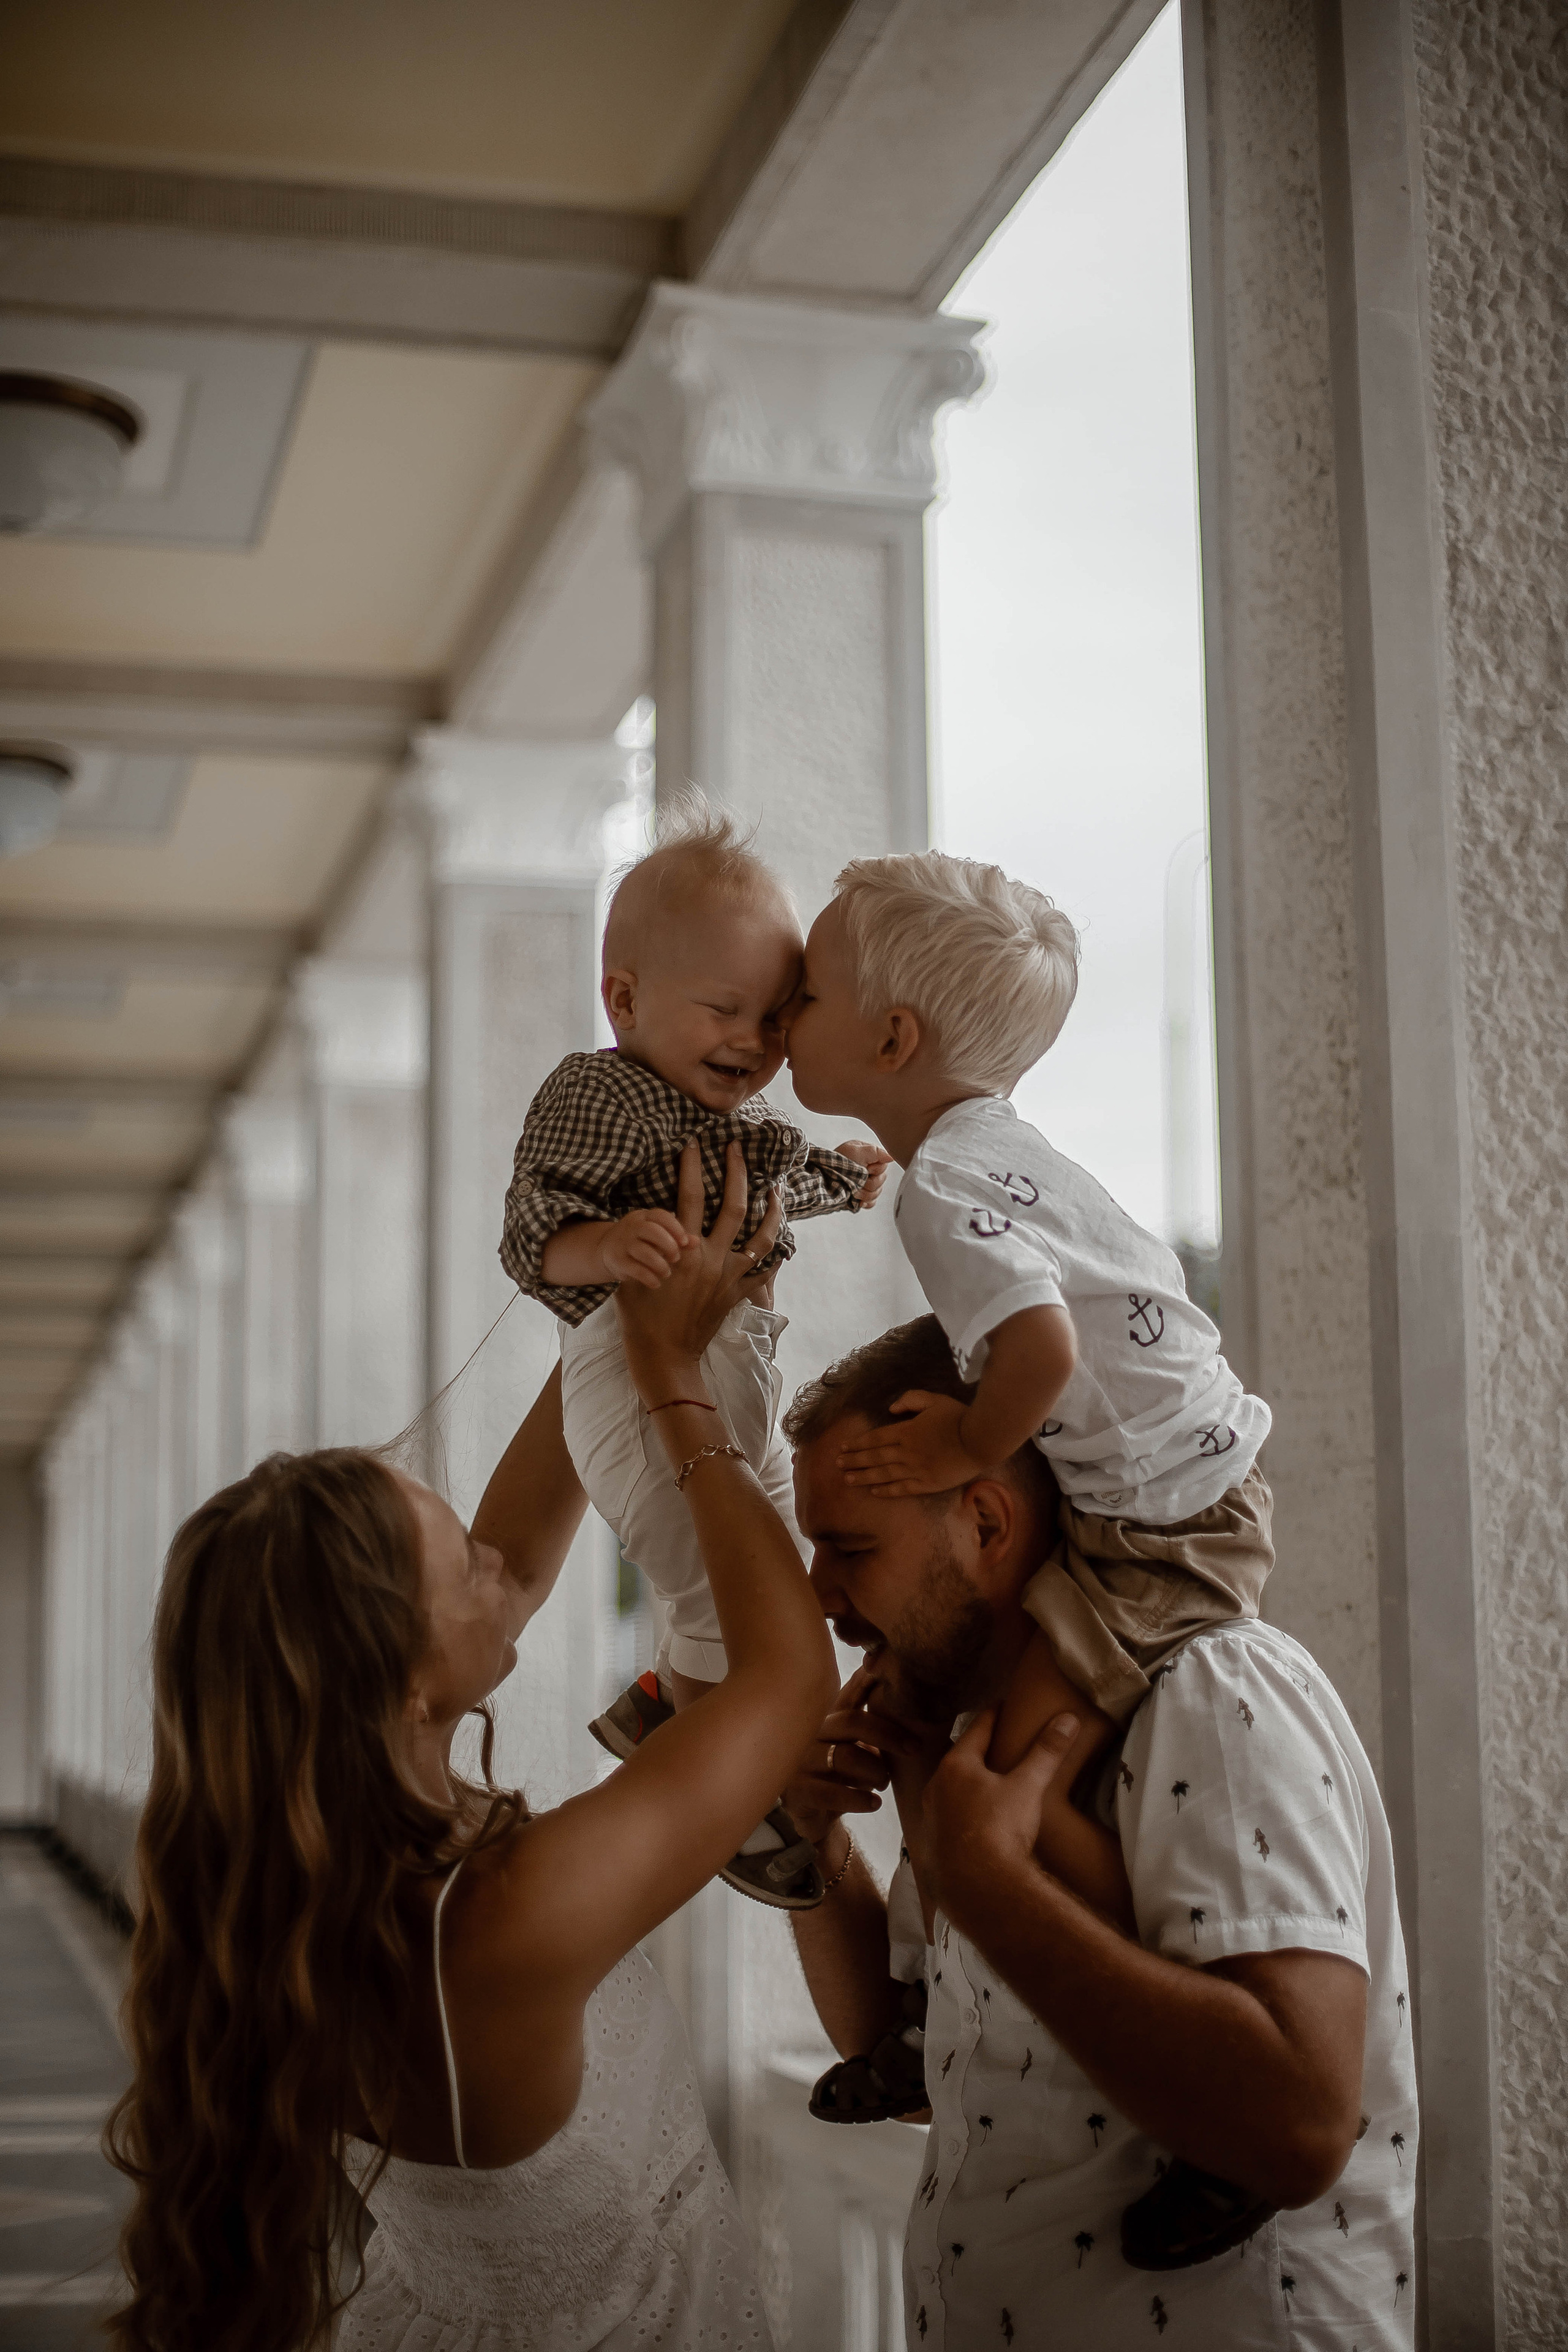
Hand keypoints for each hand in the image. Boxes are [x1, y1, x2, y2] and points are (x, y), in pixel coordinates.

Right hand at [602, 1207, 695, 1289]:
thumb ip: (677, 1238)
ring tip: (666, 1273)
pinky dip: (649, 1278)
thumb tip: (696, 1241)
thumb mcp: (658, 1236)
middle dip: (669, 1246)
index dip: (675, 1228)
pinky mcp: (617, 1260)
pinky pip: (635, 1269)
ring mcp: (622, 1243)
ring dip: (660, 1265)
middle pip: (652, 1231)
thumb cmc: (641, 1241)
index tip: (684, 1242)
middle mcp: (632, 1227)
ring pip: (644, 1251)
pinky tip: (656, 1283)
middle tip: (675, 1258)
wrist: (606, 1249)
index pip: (661, 1216)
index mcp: (644, 1217)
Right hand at [615, 1142, 781, 1399]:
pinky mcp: (736, 1295)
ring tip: (776, 1189)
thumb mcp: (632, 1272)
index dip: (692, 1166)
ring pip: (761, 1237)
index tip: (695, 1143)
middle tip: (738, 1149)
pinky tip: (782, 1245)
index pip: (690, 1196)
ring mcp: (729, 1277)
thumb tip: (653, 1221)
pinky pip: (764, 1273)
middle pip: (733, 1206)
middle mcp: (712, 1258)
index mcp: (685, 1249)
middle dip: (738, 1173)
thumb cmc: (640, 1316)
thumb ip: (647, 1245)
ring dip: (771, 1211)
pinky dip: (775, 1258)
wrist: (663, 1356)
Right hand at [784, 1665, 950, 1849]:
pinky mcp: (798, 1790)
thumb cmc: (846, 1777)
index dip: (866, 1680)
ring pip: (846, 1757)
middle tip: (915, 1748)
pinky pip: (831, 1793)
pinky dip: (859, 1798)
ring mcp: (803, 1761)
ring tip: (886, 1782)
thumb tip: (920, 1710)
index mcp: (832, 1720)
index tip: (889, 1670)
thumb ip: (878, 1731)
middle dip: (888, 1733)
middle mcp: (815, 1734)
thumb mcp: (862, 1750)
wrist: (817, 1817)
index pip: (850, 1694)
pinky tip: (876, 1803)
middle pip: (851, 1721)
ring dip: (875, 1771)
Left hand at [836, 1138, 892, 1208]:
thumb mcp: (856, 1151)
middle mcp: (868, 1169)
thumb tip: (891, 1157)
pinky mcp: (860, 1196)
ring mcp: (864, 1183)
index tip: (865, 1168)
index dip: (875, 1170)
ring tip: (853, 1191)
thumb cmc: (837, 1161)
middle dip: (869, 1183)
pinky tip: (858, 1201)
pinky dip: (865, 1203)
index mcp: (869, 1157)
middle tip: (857, 1181)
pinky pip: (871, 1202)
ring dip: (865, 1194)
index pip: (884, 1166)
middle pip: (881, 1181)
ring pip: (877, 1193)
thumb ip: (876, 1152)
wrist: (822, 1177)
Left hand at [836, 1390, 987, 1494]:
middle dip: (854, 1461)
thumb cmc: (957, 1417)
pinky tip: (874, 1492)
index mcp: (906, 1431)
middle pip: (874, 1458)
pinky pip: (902, 1489)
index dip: (857, 1444)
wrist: (980, 1440)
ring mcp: (916, 1470)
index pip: (874, 1439)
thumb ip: (910, 1400)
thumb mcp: (933, 1399)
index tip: (842, 1448)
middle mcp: (906, 1452)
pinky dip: (886, 1491)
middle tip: (837, 1465)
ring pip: (883, 1475)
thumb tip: (891, 1410)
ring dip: (864, 1477)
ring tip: (848, 1480)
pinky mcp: (927, 1484)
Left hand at [924, 1705, 1082, 1930]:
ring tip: (986, 1783)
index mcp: (956, 1766)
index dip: (993, 1716)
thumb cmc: (1001, 1829)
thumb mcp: (1028, 1786)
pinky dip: (960, 1813)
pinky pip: (947, 1819)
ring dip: (965, 1784)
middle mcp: (935, 1787)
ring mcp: (929, 1818)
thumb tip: (1067, 1719)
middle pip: (960, 1759)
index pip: (977, 1729)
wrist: (979, 1889)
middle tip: (996, 1743)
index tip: (1002, 1706)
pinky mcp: (931, 1845)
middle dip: (977, 1751)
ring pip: (949, 1790)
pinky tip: (973, 1821)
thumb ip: (1046, 1751)